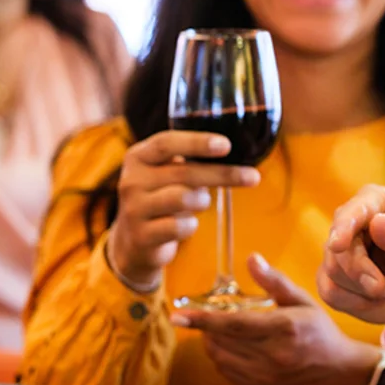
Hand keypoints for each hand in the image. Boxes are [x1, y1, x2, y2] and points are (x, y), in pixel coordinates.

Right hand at [107, 131, 259, 289]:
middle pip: (184, 172)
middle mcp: (131, 180)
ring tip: (200, 202)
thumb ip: (191, 162)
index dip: (197, 142)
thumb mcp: (169, 174)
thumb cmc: (163, 197)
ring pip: (183, 198)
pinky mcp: (141, 236)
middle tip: (253, 177)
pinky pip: (179, 227)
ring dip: (202, 201)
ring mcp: (133, 209)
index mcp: (139, 157)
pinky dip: (191, 225)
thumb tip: (239, 154)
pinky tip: (187, 224)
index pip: (167, 143)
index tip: (226, 145)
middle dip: (223, 174)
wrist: (135, 242)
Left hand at [172, 254, 380, 384]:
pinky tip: (231, 348)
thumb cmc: (322, 334)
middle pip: (221, 342)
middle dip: (207, 327)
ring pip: (221, 360)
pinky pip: (228, 375)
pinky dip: (222, 360)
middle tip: (206, 315)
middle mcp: (272, 356)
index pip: (232, 324)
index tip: (180, 315)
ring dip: (212, 343)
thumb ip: (275, 282)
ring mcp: (265, 378)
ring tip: (220, 330)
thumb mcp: (303, 301)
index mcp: (283, 329)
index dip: (202, 319)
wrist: (341, 375)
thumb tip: (252, 259)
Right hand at [318, 185, 384, 349]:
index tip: (338, 245)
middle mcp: (351, 221)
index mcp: (376, 201)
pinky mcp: (333, 277)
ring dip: (367, 291)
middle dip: (362, 273)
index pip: (352, 211)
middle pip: (337, 248)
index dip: (344, 227)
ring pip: (333, 272)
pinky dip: (358, 302)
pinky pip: (332, 293)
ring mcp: (339, 250)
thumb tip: (377, 223)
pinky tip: (380, 299)